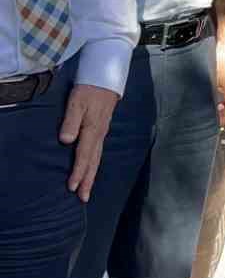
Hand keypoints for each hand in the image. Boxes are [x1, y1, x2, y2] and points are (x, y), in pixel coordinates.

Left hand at [59, 84, 118, 201]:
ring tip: (86, 189)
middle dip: (88, 180)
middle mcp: (99, 135)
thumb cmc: (89, 90)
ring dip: (91, 175)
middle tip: (83, 198)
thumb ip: (71, 121)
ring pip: (97, 158)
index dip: (79, 172)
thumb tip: (66, 141)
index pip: (84, 155)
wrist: (106, 79)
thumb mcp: (76, 102)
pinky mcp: (102, 130)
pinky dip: (94, 164)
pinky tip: (91, 169)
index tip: (73, 187)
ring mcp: (102, 133)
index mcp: (92, 130)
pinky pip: (98, 152)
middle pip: (93, 162)